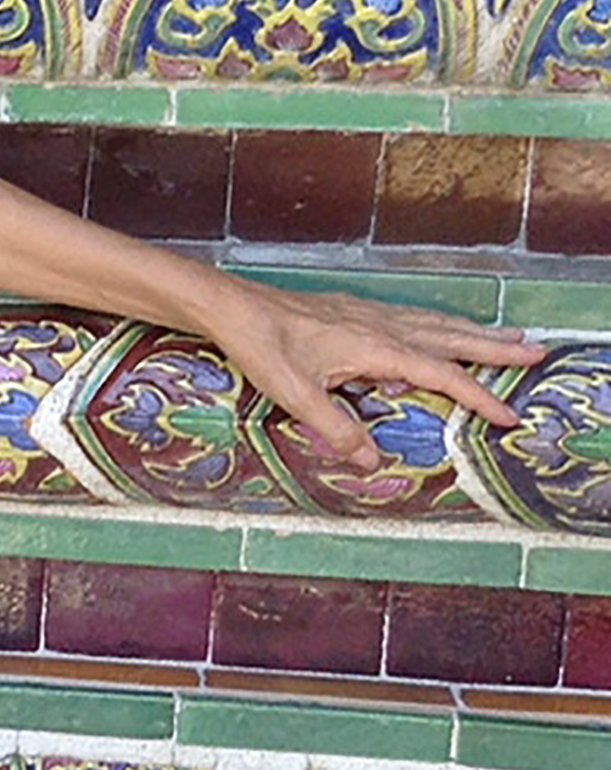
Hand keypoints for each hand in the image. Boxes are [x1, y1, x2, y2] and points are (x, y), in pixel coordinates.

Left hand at [206, 280, 546, 467]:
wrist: (231, 306)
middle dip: (495, 348)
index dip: (478, 396)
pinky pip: (409, 317)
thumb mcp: (296, 396)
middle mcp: (380, 325)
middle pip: (451, 338)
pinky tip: (434, 330)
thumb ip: (337, 429)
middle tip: (538, 352)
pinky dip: (435, 325)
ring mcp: (366, 314)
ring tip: (504, 337)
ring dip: (470, 332)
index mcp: (376, 346)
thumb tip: (372, 462)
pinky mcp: (350, 310)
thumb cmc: (261, 346)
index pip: (440, 374)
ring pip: (432, 323)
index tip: (509, 415)